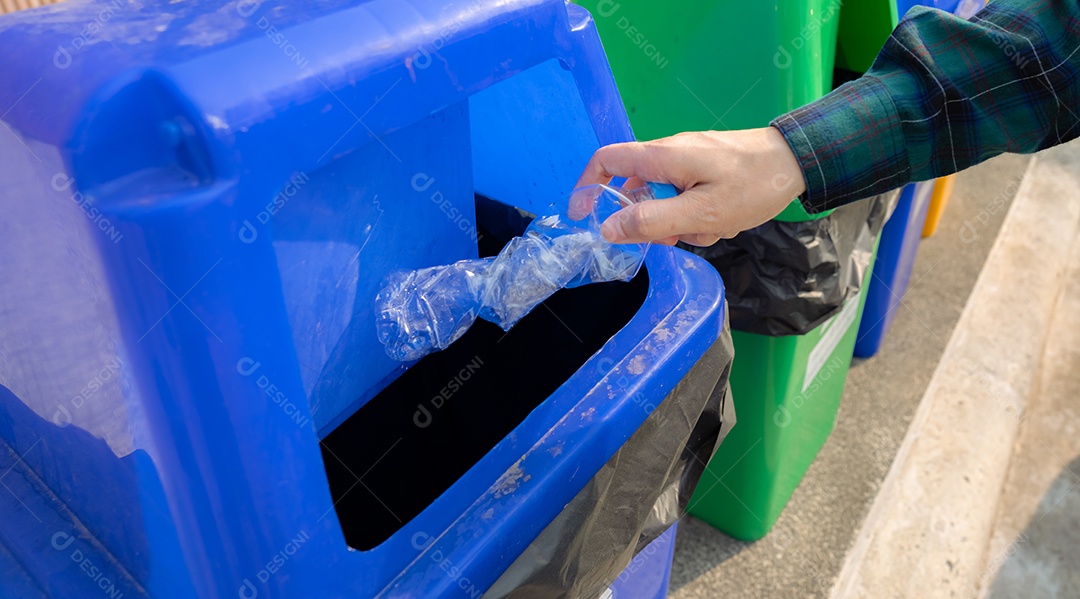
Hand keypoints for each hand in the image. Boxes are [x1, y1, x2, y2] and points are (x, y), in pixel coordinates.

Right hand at [575, 127, 806, 246]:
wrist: (800, 161)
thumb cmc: (752, 185)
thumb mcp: (700, 213)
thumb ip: (651, 221)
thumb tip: (608, 229)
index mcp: (661, 156)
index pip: (605, 161)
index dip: (586, 188)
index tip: (584, 218)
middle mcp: (669, 153)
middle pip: (636, 189)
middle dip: (652, 220)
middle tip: (678, 238)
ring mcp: (688, 159)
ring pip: (664, 197)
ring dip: (680, 221)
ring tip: (712, 228)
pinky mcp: (705, 167)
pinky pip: (686, 195)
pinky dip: (697, 214)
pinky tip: (723, 220)